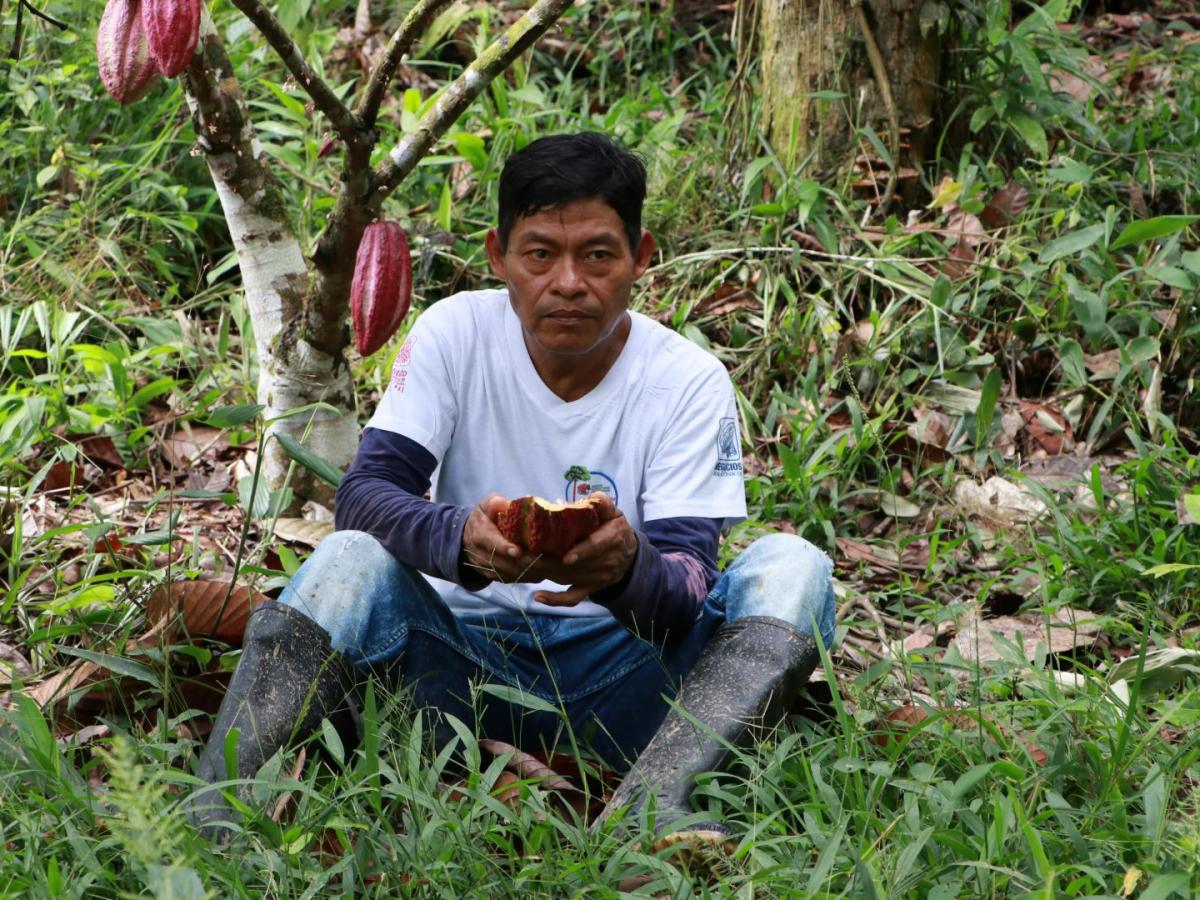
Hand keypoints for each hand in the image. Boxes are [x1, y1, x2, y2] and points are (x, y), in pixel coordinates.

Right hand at [460, 494, 544, 583]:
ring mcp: (488, 568)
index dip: (505, 547)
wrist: (466, 538)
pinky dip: (529, 576)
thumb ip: (494, 503)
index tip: (518, 550)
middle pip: (506, 562)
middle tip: (549, 559)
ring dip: (532, 571)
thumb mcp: (485, 506)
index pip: (491, 542)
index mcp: (480, 534)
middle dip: (528, 562)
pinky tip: (544, 571)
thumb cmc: (483, 518)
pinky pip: (514, 579)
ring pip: (512, 574)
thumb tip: (504, 503)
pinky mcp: (495, 577)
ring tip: (552, 565)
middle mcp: (482, 555)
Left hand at [533, 493, 637, 607]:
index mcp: (612, 538)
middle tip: (524, 554)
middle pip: (574, 565)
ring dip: (545, 573)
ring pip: (568, 579)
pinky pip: (572, 598)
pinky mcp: (589, 589)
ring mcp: (596, 578)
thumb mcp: (614, 513)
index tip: (566, 556)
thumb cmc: (616, 529)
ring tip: (522, 564)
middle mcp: (605, 561)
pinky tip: (537, 596)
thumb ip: (603, 504)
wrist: (629, 557)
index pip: (596, 546)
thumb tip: (589, 498)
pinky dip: (555, 600)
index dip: (581, 551)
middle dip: (548, 561)